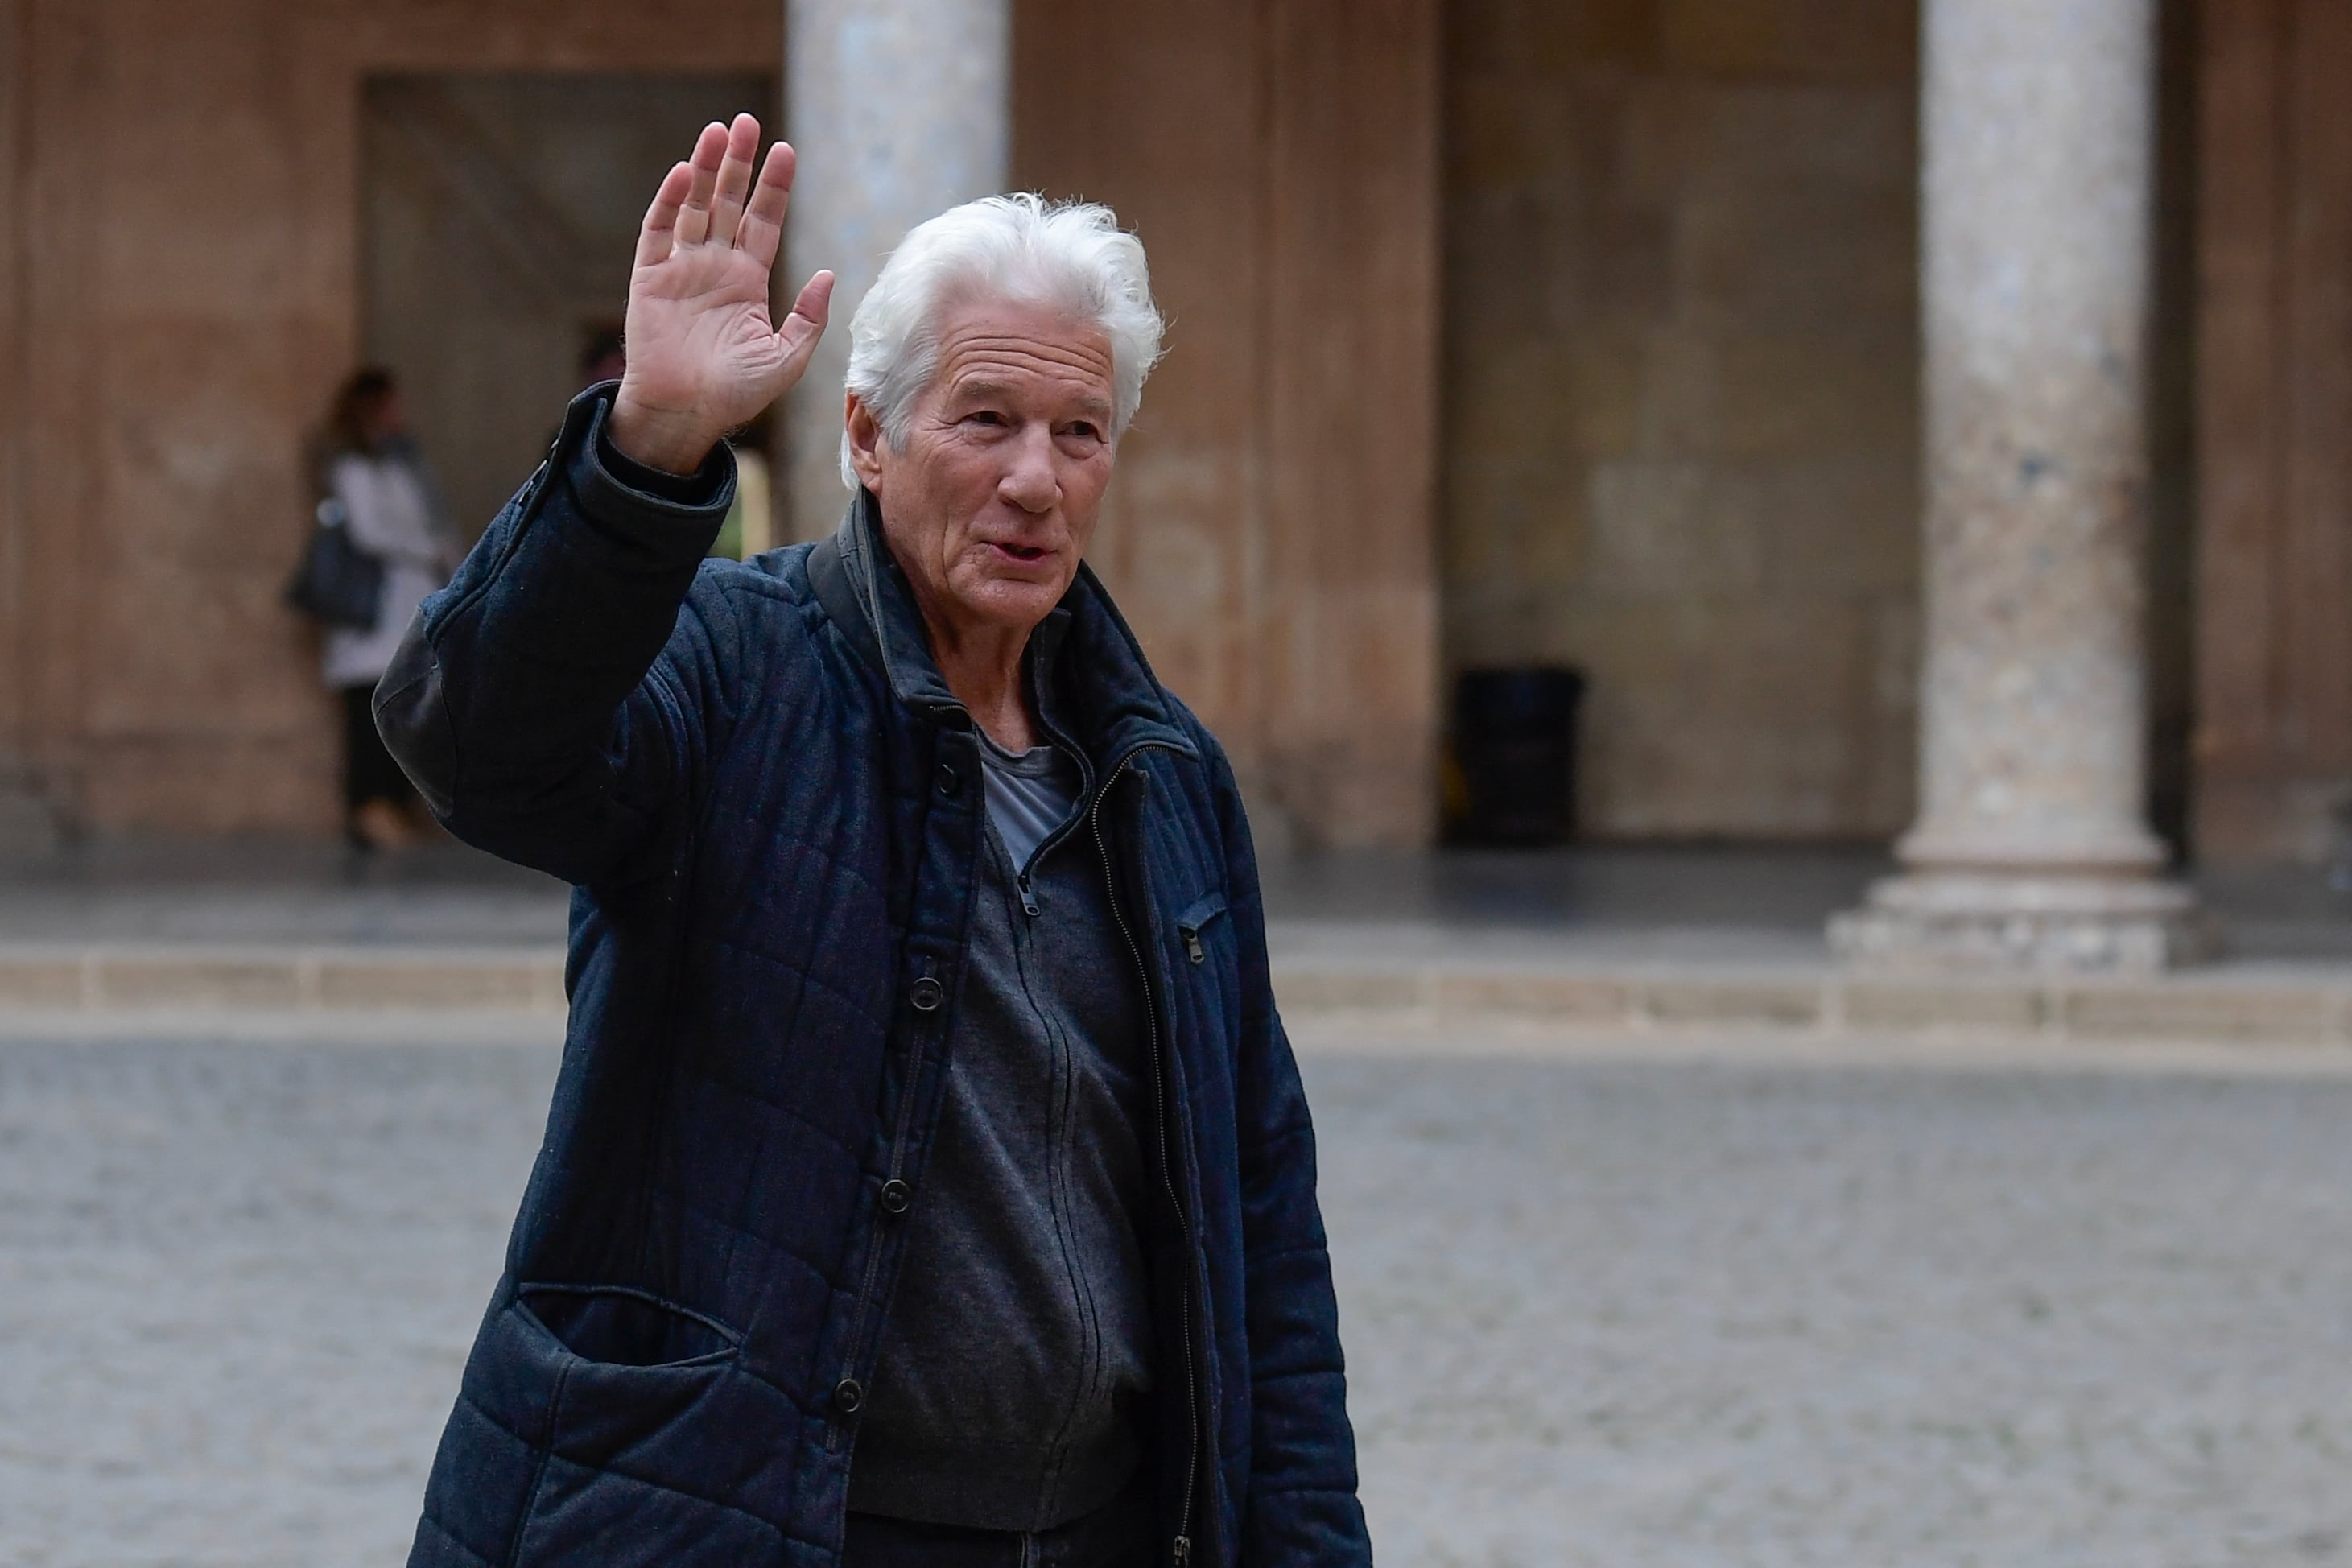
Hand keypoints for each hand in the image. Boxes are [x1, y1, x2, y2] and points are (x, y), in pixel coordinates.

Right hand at [609, 114, 833, 474]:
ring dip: (704, 169)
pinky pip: (658, 233)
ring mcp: (681, 270)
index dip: (774, 187)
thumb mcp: (786, 358)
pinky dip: (668, 203)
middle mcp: (715, 268)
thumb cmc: (735, 394)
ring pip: (694, 207)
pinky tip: (682, 174)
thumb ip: (808, 317)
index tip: (785, 150)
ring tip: (718, 131)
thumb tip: (828, 274)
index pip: (763, 222)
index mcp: (747, 281)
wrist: (686, 415)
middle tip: (747, 122)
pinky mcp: (650, 279)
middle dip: (738, 163)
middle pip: (728, 203)